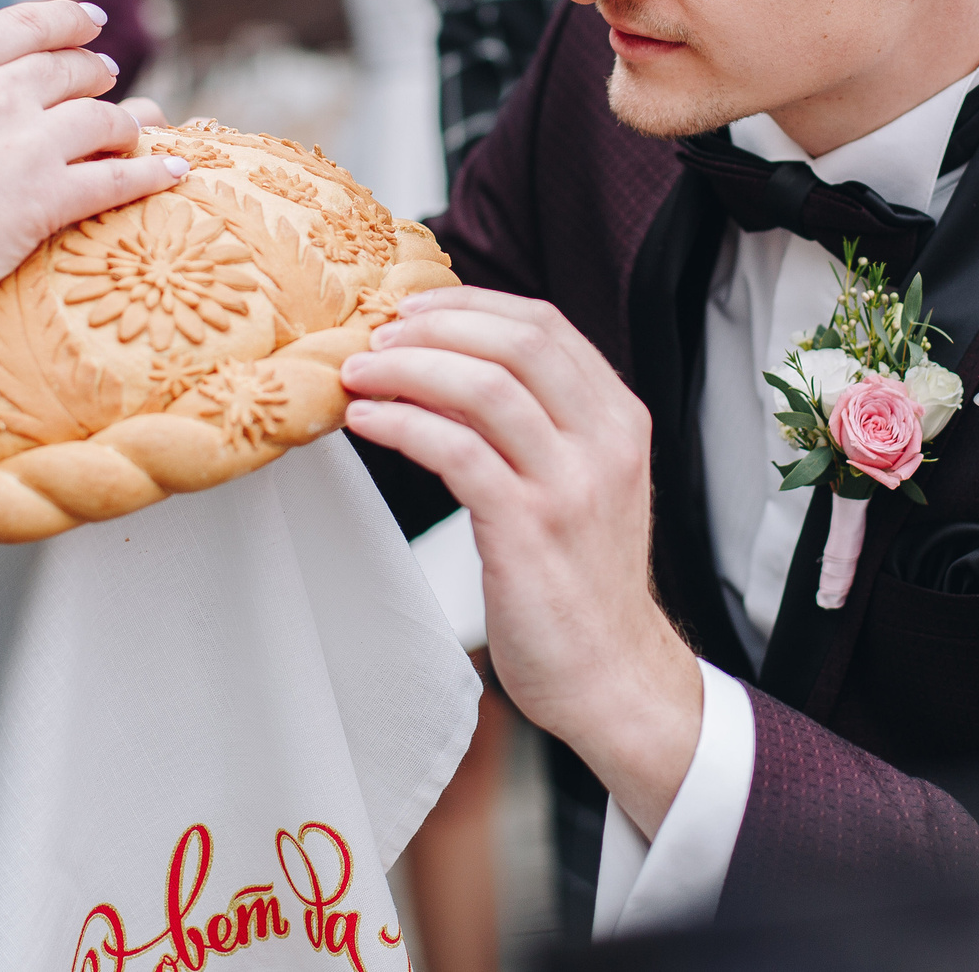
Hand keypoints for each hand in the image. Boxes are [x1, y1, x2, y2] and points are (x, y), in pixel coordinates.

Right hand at [0, 0, 180, 317]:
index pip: (18, 26)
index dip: (63, 18)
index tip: (90, 19)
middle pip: (66, 70)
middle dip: (94, 70)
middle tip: (107, 74)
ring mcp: (24, 144)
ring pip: (102, 118)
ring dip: (130, 119)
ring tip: (143, 123)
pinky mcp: (49, 197)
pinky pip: (119, 178)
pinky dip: (153, 173)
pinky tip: (176, 172)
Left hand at [339, 289, 703, 837]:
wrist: (610, 674)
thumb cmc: (581, 580)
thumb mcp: (583, 482)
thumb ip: (541, 424)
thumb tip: (449, 364)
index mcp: (619, 419)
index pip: (545, 325)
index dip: (470, 305)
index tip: (413, 308)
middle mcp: (604, 442)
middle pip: (517, 341)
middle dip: (435, 326)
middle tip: (377, 334)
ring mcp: (570, 485)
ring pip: (486, 387)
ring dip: (410, 368)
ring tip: (359, 373)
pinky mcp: (529, 530)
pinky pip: (457, 452)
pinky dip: (403, 424)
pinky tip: (367, 422)